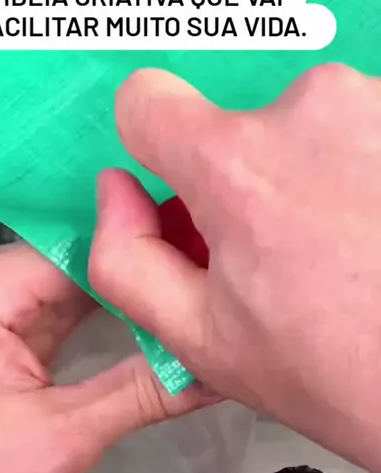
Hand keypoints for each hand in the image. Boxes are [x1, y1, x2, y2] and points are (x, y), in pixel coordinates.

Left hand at [0, 243, 213, 472]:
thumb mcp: (61, 440)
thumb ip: (144, 393)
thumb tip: (221, 369)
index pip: (78, 250)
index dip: (143, 256)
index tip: (205, 268)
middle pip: (69, 264)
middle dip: (133, 279)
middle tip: (206, 284)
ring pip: (59, 290)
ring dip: (114, 302)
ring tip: (184, 300)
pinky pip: (42, 316)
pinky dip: (86, 324)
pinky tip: (137, 327)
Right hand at [89, 64, 380, 472]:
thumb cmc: (333, 371)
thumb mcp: (203, 340)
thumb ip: (126, 259)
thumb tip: (117, 191)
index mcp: (237, 168)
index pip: (147, 101)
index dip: (154, 149)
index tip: (188, 190)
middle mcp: (311, 110)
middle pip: (237, 122)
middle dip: (249, 176)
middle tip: (287, 249)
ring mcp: (375, 104)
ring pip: (305, 123)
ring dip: (313, 170)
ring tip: (346, 244)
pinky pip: (359, 125)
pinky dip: (361, 166)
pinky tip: (372, 227)